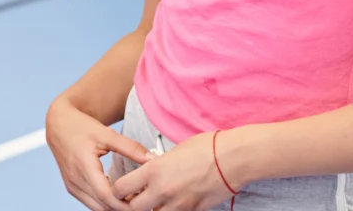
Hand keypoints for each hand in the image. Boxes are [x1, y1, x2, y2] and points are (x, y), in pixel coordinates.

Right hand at [46, 95, 150, 210]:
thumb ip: (130, 147)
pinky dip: (105, 204)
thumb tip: (152, 159)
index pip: (106, 196)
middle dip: (123, 208)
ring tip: (133, 200)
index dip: (125, 204)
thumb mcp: (106, 134)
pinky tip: (119, 198)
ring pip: (96, 208)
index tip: (142, 201)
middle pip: (102, 206)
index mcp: (83, 166)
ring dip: (114, 208)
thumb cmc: (81, 127)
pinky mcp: (72, 187)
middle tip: (142, 203)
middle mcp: (75, 180)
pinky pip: (90, 203)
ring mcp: (72, 185)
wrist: (58, 125)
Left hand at [113, 131, 237, 210]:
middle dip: (132, 204)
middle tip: (136, 197)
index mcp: (153, 171)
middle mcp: (163, 190)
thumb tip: (149, 165)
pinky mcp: (194, 210)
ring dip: (153, 209)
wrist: (233, 159)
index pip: (121, 188)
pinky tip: (176, 202)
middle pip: (134, 208)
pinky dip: (173, 210)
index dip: (119, 189)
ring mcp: (179, 203)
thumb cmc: (206, 148)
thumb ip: (157, 162)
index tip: (123, 187)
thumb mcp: (173, 150)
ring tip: (157, 200)